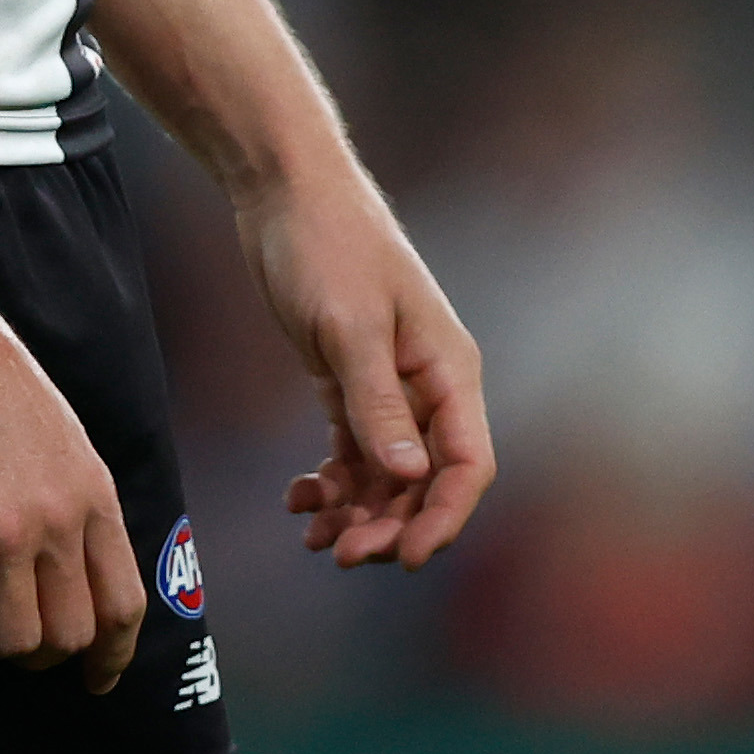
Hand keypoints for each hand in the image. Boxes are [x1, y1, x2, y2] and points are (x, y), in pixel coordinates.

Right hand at [0, 288, 147, 687]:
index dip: (113, 653)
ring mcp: (3, 532)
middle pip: (70, 635)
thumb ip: (72, 501)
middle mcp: (58, 520)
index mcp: (93, 494)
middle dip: (37, 650)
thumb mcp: (60, 438)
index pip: (124, 602)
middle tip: (1, 630)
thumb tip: (73, 562)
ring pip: (12, 640)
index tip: (97, 678)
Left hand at [237, 166, 495, 568]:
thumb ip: (378, 404)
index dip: (443, 517)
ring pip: (389, 475)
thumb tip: (410, 475)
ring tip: (312, 534)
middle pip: (426, 481)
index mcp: (448, 369)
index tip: (403, 558)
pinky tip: (300, 496)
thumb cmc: (328, 246)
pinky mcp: (350, 383)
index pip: (467, 464)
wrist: (286, 195)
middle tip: (338, 553)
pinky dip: (333, 483)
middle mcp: (428, 385)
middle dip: (390, 525)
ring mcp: (390, 386)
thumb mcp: (350, 327)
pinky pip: (355, 453)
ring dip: (359, 512)